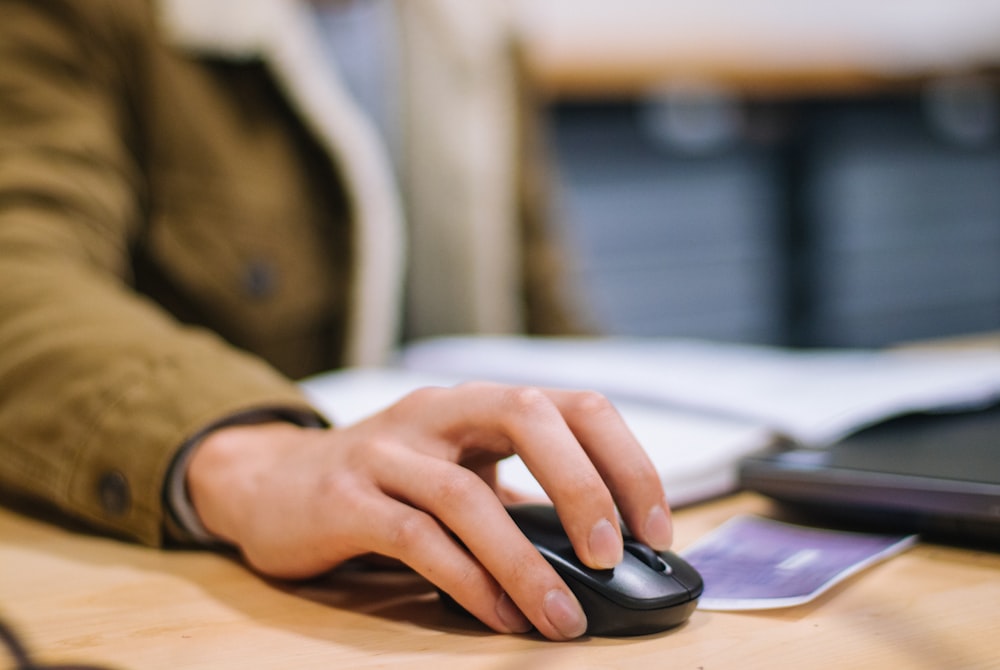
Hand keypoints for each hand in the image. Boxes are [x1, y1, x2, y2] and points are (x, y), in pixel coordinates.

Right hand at [186, 382, 672, 639]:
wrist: (267, 481)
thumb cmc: (381, 483)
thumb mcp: (455, 473)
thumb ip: (516, 500)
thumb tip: (598, 552)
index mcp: (477, 405)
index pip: (572, 404)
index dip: (624, 459)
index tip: (655, 527)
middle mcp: (436, 413)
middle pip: (528, 415)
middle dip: (584, 486)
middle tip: (612, 556)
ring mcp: (386, 451)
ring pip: (467, 495)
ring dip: (524, 563)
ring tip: (560, 619)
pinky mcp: (345, 499)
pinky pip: (416, 538)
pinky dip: (466, 581)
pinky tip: (497, 616)